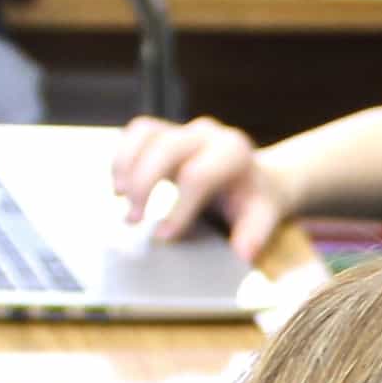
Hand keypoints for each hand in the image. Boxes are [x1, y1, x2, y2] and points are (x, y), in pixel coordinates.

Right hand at [113, 114, 292, 258]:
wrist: (250, 177)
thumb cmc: (252, 200)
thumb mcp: (261, 217)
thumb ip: (254, 234)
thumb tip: (243, 253)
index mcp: (234, 151)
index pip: (198, 176)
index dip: (178, 208)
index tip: (164, 237)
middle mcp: (208, 134)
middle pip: (166, 149)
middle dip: (144, 185)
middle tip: (133, 220)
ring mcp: (184, 129)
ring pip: (146, 134)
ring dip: (127, 167)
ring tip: (121, 200)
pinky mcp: (166, 131)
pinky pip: (137, 131)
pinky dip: (122, 156)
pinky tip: (119, 185)